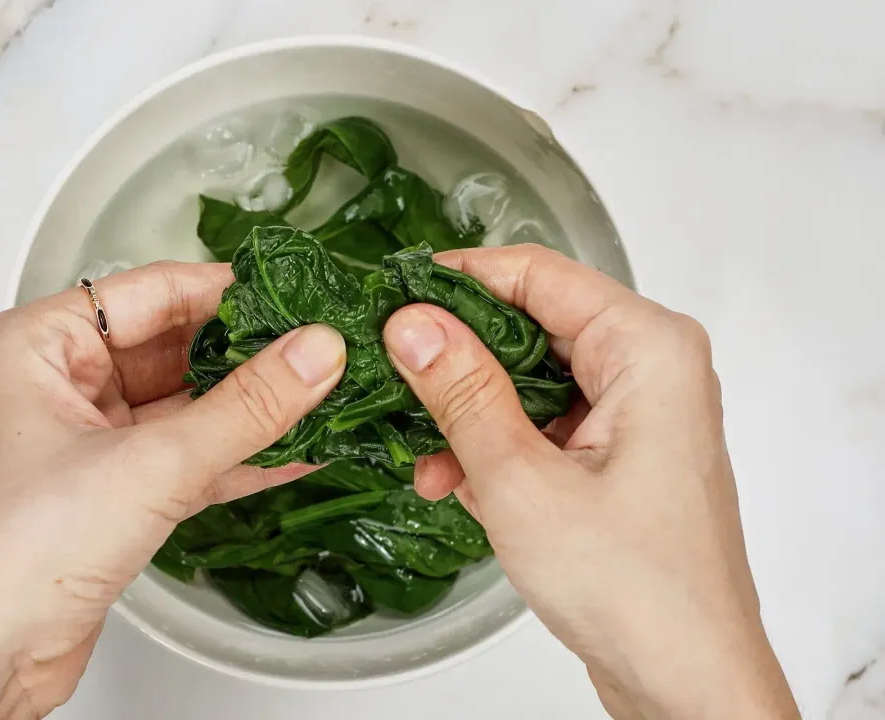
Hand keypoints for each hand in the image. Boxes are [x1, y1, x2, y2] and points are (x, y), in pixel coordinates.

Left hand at [0, 262, 344, 719]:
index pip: (150, 291)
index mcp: (40, 345)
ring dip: (251, 411)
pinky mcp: (113, 494)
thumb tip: (316, 350)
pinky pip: (188, 458)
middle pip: (174, 349)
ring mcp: (89, 442)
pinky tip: (296, 451)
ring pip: (187, 408)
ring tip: (326, 395)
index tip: (298, 295)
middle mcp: (61, 385)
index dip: (228, 292)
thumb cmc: (13, 553)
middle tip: (325, 349)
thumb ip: (243, 408)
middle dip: (249, 356)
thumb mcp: (149, 465)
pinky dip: (238, 458)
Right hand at [382, 245, 798, 719]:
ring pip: (529, 381)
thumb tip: (413, 323)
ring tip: (425, 457)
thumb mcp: (521, 479)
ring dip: (471, 416)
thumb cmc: (636, 590)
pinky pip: (543, 425)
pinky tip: (454, 481)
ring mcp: (635, 414)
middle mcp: (649, 369)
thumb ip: (462, 391)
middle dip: (458, 362)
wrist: (685, 681)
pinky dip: (497, 448)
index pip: (536, 273)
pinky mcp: (618, 455)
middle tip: (394, 375)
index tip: (395, 295)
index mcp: (648, 348)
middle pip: (531, 326)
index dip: (459, 279)